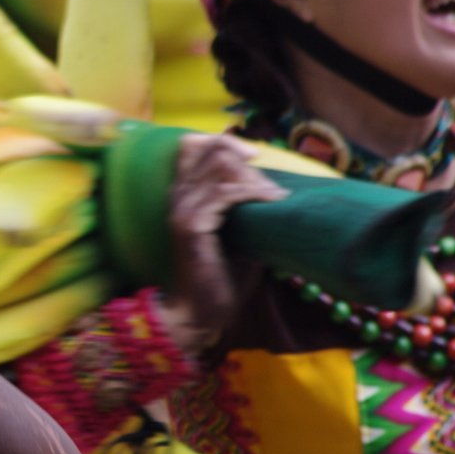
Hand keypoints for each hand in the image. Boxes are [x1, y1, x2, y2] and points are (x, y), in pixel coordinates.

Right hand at [160, 134, 287, 349]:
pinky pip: (224, 194)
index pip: (192, 145)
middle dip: (244, 158)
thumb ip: (246, 207)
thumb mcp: (239, 232)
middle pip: (210, 149)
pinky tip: (270, 201)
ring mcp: (182, 210)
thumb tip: (277, 187)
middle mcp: (178, 196)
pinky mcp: (191, 227)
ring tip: (275, 195)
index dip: (224, 142)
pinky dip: (252, 193)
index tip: (253, 157)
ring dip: (253, 177)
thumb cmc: (222, 276)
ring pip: (219, 167)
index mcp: (184, 194)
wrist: (201, 311)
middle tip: (270, 183)